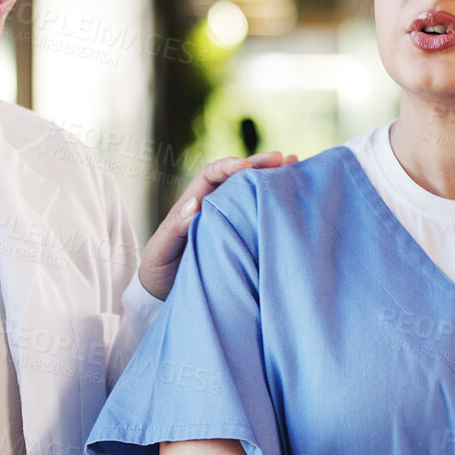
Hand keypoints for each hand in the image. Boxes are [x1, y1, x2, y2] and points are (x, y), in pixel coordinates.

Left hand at [138, 151, 297, 299]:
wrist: (166, 295)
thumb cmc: (159, 271)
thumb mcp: (160, 251)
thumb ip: (174, 229)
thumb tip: (195, 205)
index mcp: (192, 204)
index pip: (211, 175)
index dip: (228, 166)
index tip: (246, 166)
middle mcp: (212, 207)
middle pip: (237, 177)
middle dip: (259, 165)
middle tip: (284, 159)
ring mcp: (228, 220)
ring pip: (250, 193)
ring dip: (271, 179)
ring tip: (295, 167)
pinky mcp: (240, 236)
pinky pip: (257, 214)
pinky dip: (274, 203)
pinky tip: (292, 196)